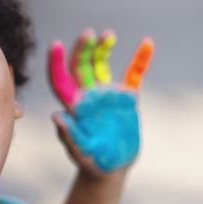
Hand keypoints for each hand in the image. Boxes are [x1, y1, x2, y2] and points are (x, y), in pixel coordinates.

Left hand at [48, 28, 153, 175]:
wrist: (111, 169)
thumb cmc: (91, 162)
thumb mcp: (80, 152)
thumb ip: (69, 135)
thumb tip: (56, 115)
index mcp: (74, 106)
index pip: (61, 80)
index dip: (56, 63)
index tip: (55, 45)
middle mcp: (88, 95)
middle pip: (81, 65)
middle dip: (83, 49)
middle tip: (89, 34)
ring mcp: (107, 94)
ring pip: (102, 64)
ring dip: (104, 48)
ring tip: (108, 35)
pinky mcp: (126, 98)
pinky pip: (134, 74)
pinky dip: (141, 59)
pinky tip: (147, 43)